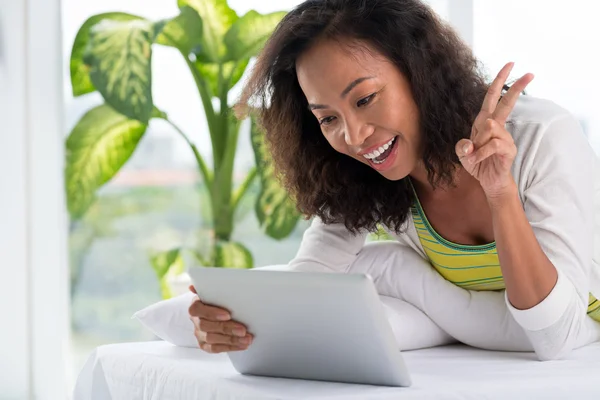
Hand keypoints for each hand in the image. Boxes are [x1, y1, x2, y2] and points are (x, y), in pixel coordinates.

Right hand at [188, 285, 252, 352]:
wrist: (219, 310)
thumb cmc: (219, 300)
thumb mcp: (216, 292)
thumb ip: (210, 288)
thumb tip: (193, 286)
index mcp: (195, 306)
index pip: (198, 310)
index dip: (212, 313)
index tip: (228, 315)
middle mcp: (195, 320)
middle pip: (207, 326)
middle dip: (227, 328)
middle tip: (243, 330)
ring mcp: (199, 334)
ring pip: (212, 339)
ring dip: (231, 340)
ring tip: (247, 339)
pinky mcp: (204, 345)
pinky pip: (216, 349)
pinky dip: (231, 347)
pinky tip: (243, 345)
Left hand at [455, 62, 533, 197]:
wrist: (489, 182)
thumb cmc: (477, 163)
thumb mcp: (462, 153)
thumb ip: (462, 146)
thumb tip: (470, 143)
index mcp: (484, 121)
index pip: (492, 97)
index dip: (499, 81)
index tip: (510, 64)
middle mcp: (496, 126)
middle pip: (506, 103)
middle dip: (516, 87)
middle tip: (530, 73)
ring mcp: (504, 137)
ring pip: (490, 128)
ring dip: (477, 143)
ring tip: (474, 155)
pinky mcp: (508, 149)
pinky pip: (492, 144)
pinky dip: (480, 153)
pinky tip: (476, 160)